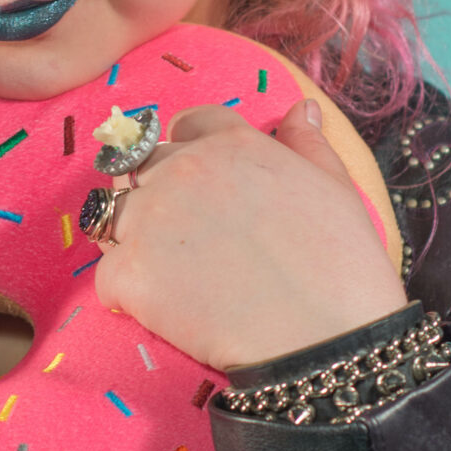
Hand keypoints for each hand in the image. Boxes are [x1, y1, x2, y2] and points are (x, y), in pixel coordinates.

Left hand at [91, 100, 407, 368]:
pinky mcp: (130, 273)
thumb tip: (299, 108)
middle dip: (154, 194)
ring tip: (173, 276)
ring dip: (133, 239)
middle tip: (186, 241)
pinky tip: (168, 313)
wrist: (325, 341)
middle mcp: (183, 169)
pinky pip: (109, 276)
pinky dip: (129, 295)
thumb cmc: (342, 270)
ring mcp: (150, 219)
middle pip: (139, 166)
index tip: (199, 185)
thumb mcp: (337, 189)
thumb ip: (308, 143)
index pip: (186, 125)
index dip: (189, 152)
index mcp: (232, 144)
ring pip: (112, 216)